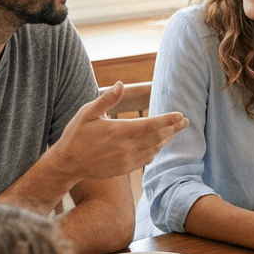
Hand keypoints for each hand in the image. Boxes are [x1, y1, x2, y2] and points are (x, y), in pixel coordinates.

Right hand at [52, 84, 187, 183]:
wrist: (68, 163)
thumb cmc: (76, 135)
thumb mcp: (87, 113)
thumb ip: (106, 99)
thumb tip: (121, 84)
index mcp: (118, 131)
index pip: (150, 125)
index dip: (167, 120)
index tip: (180, 116)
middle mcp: (125, 147)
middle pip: (157, 138)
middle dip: (173, 129)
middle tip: (185, 122)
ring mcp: (126, 160)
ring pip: (153, 149)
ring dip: (165, 140)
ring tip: (174, 131)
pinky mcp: (124, 169)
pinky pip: (146, 160)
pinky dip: (155, 151)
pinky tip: (158, 144)